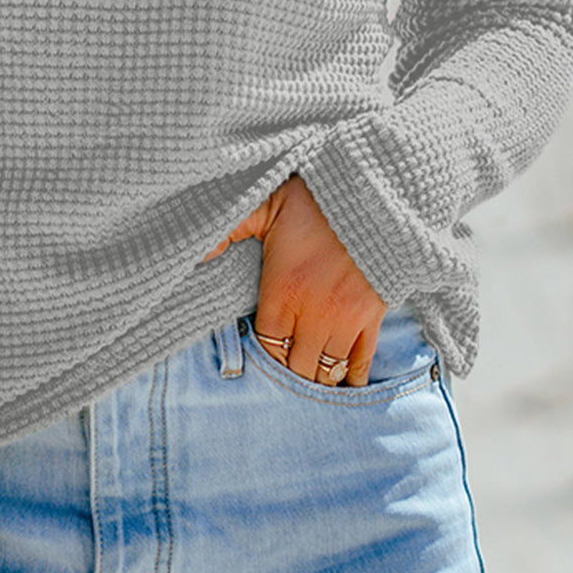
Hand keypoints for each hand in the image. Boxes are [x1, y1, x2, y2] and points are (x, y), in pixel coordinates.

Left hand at [201, 173, 386, 385]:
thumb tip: (198, 253)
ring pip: (327, 370)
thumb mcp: (263, 204)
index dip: (263, 356)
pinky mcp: (374, 314)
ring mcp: (347, 317)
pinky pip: (362, 359)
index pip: (267, 347)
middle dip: (288, 372)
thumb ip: (229, 230)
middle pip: (297, 367)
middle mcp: (314, 313)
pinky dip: (352, 376)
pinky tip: (344, 382)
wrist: (371, 189)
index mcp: (282, 292)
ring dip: (316, 377)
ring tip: (308, 376)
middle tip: (284, 368)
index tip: (261, 353)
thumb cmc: (313, 197)